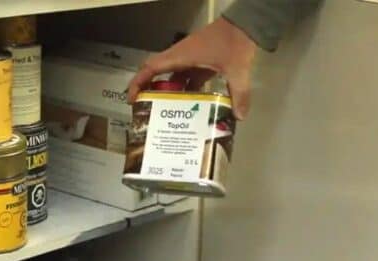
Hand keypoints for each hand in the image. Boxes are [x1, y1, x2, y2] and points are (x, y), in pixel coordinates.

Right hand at [128, 18, 256, 119]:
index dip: (138, 83)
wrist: (244, 25)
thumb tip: (239, 117)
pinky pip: (184, 78)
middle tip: (146, 110)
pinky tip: (188, 106)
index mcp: (180, 57)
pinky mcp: (197, 62)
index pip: (150, 68)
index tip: (132, 99)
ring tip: (165, 113)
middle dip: (148, 90)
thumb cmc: (234, 43)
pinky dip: (183, 90)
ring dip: (166, 92)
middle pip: (154, 73)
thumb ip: (239, 93)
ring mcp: (188, 59)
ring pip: (169, 77)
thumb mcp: (237, 69)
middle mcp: (179, 58)